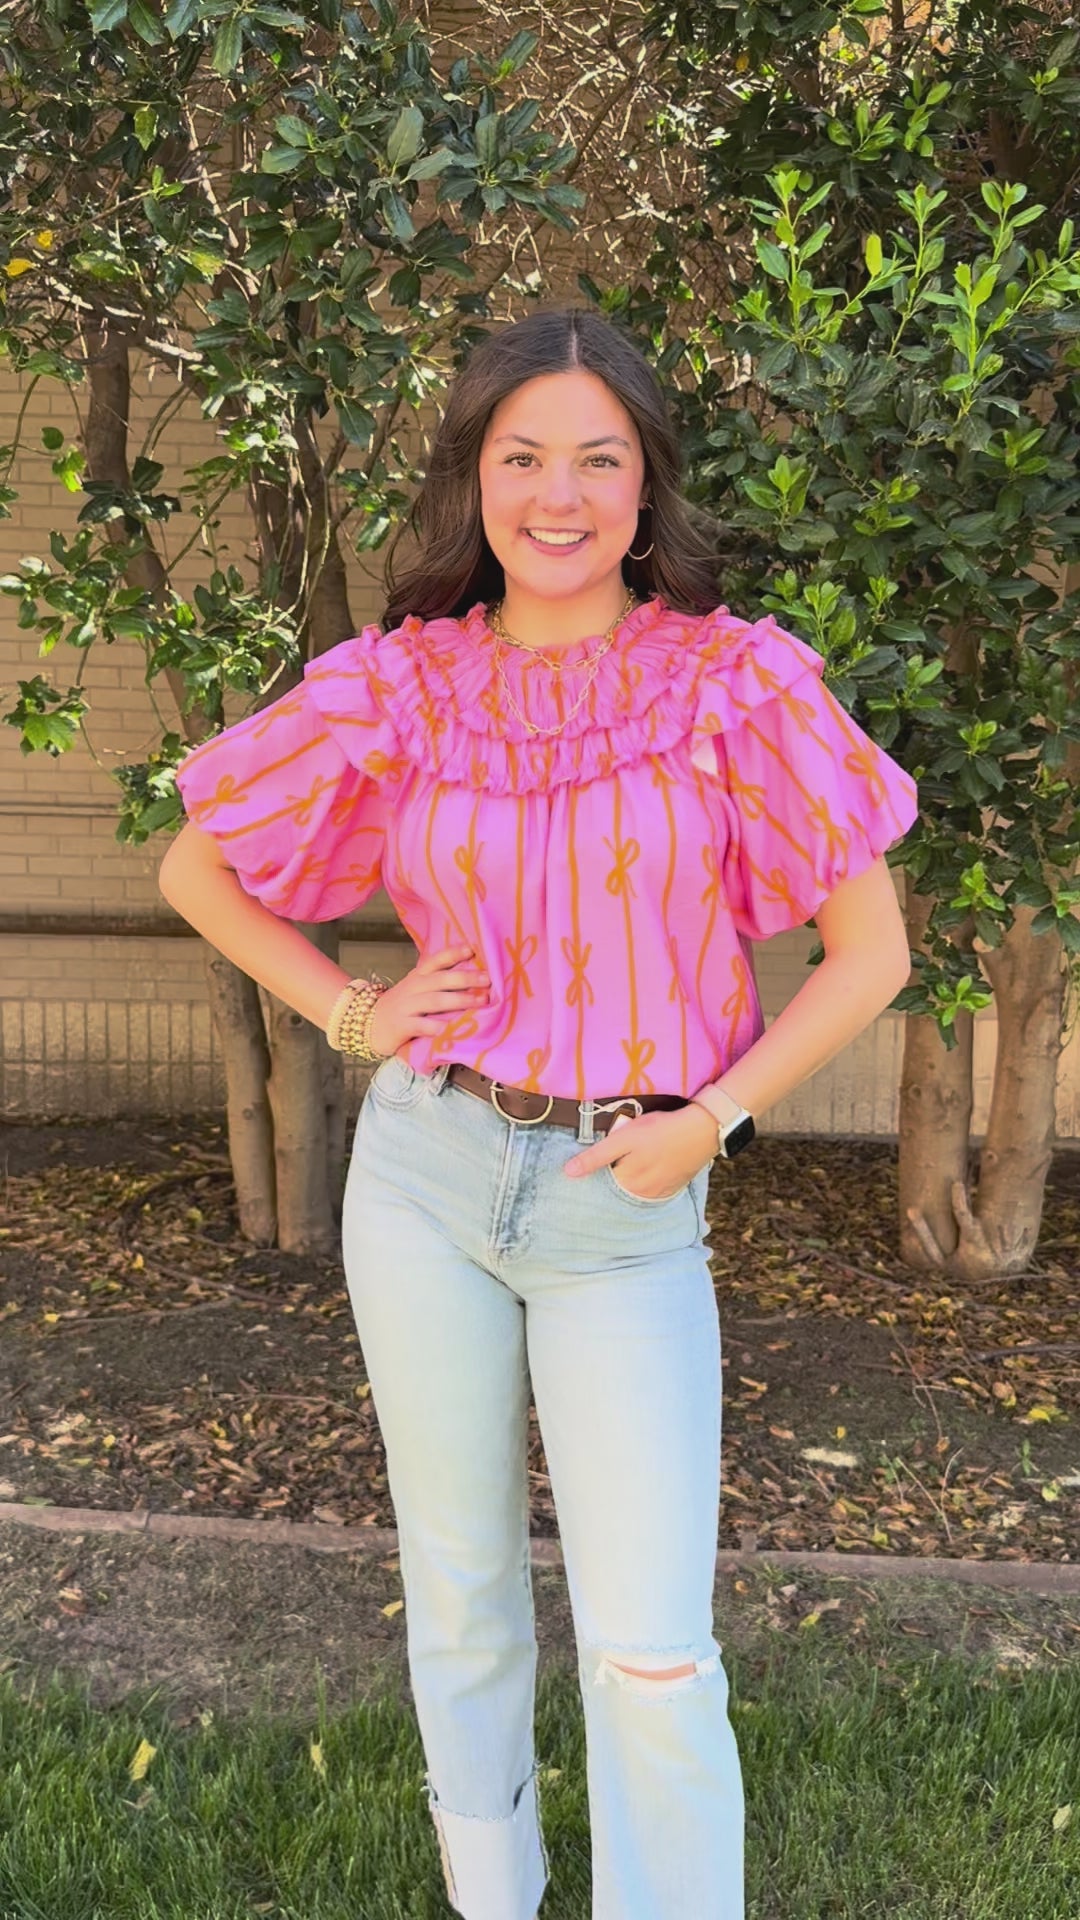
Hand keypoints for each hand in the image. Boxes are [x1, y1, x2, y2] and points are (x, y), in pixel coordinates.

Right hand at [368, 942, 489, 1056]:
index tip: (472, 949)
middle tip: (487, 979)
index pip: (436, 961)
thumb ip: (437, 982)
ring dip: (459, 1000)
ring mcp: (406, 1006)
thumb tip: (473, 976)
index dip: (453, 954)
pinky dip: (436, 1026)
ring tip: (480, 1001)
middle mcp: (413, 987)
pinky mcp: (401, 1025)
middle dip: (465, 978)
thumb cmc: (401, 1006)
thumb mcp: (416, 988)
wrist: (367, 1023)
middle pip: (440, 979)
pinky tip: (450, 1028)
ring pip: (435, 1000)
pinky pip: (421, 1025)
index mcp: (418, 976)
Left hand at [563, 1103, 718, 1200]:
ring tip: (634, 1160)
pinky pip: (651, 1191)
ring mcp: (658, 1194)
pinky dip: (644, 1182)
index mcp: (626, 1183)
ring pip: (633, 1192)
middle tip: (618, 1156)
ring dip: (628, 1181)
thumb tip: (568, 1172)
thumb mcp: (624, 1138)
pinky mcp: (672, 1188)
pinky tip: (648, 1166)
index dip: (594, 1173)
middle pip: (616, 1190)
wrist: (701, 1130)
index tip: (591, 1164)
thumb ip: (596, 1157)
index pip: (599, 1186)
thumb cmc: (660, 1130)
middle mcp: (641, 1195)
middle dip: (610, 1178)